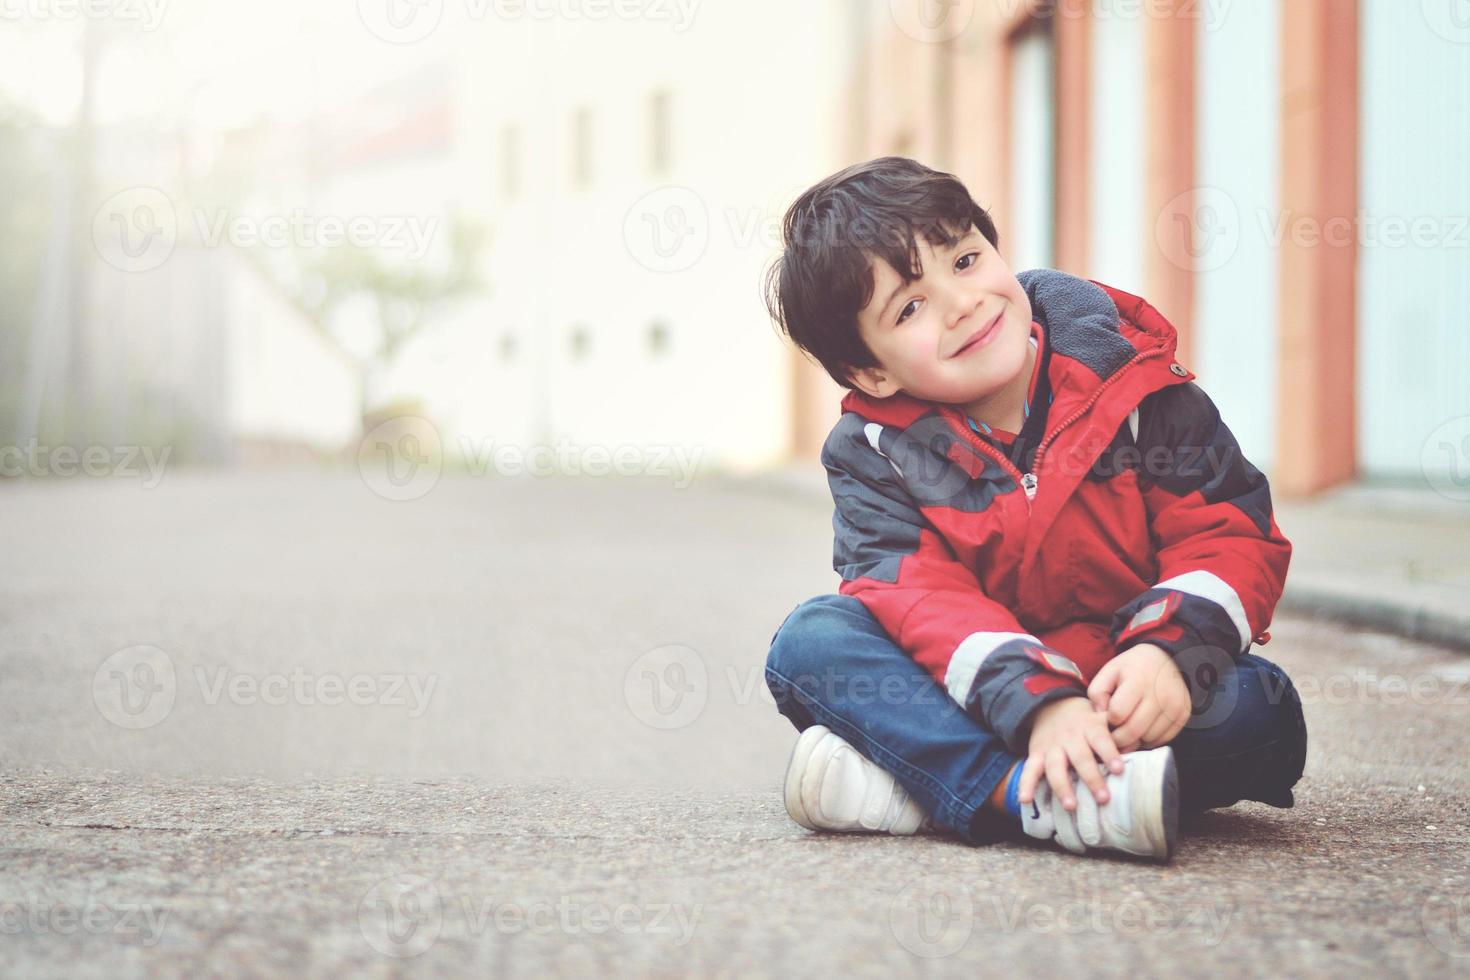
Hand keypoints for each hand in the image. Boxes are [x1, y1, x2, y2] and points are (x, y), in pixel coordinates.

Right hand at [1016, 696, 1123, 813]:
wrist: (1051, 705)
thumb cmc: (1085, 719)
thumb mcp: (1102, 717)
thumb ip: (1118, 730)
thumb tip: (1139, 744)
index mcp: (1090, 727)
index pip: (1101, 740)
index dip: (1109, 754)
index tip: (1119, 770)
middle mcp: (1070, 737)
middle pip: (1080, 758)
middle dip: (1091, 778)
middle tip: (1103, 798)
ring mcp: (1051, 747)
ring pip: (1055, 767)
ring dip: (1062, 787)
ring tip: (1071, 806)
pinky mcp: (1036, 754)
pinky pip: (1029, 769)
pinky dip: (1025, 784)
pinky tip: (1025, 800)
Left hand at [1088, 643, 1191, 751]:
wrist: (1168, 659)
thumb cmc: (1134, 667)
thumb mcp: (1110, 670)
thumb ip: (1097, 691)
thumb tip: (1101, 714)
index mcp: (1138, 681)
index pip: (1118, 713)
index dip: (1108, 720)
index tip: (1108, 717)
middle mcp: (1159, 695)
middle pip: (1133, 731)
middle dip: (1118, 738)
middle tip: (1113, 735)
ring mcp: (1174, 706)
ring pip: (1148, 738)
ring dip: (1135, 740)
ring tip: (1128, 729)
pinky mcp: (1183, 715)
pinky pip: (1164, 739)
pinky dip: (1151, 740)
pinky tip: (1143, 729)